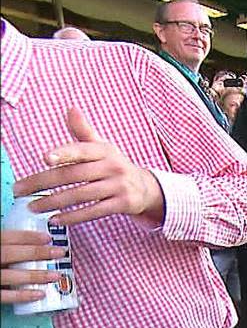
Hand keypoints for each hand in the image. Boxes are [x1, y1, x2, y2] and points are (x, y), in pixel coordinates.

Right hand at [0, 230, 64, 303]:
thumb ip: (3, 241)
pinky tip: (39, 294)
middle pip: (11, 254)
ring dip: (35, 275)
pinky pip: (3, 296)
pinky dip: (21, 296)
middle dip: (37, 253)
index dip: (27, 237)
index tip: (48, 237)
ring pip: (10, 276)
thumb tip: (20, 233)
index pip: (6, 237)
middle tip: (60, 253)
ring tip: (56, 275)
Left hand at [12, 108, 164, 225]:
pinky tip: (56, 219)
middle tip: (20, 190)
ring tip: (33, 207)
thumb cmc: (114, 165)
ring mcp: (118, 186)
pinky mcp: (122, 204)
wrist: (145, 188)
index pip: (81, 150)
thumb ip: (83, 131)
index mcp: (104, 150)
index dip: (64, 153)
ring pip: (80, 195)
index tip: (44, 158)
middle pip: (73, 175)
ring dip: (53, 202)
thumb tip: (71, 108)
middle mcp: (113, 167)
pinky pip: (93, 211)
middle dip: (43, 183)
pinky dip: (73, 217)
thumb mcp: (102, 147)